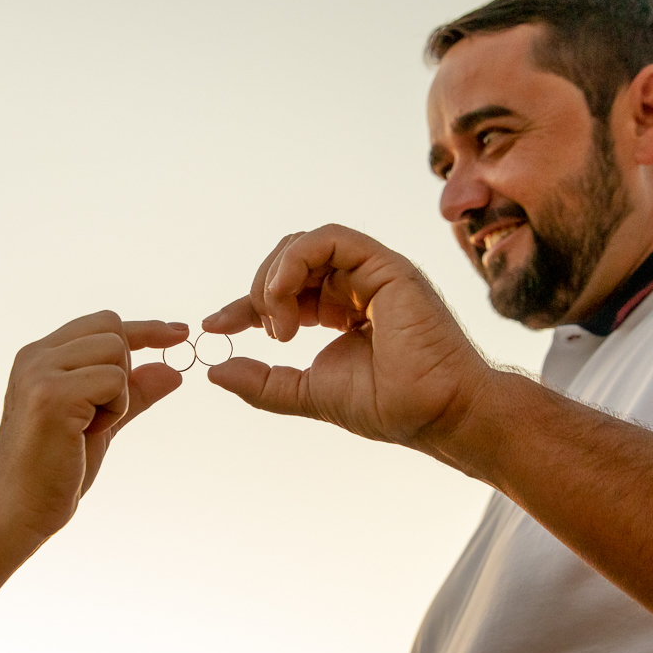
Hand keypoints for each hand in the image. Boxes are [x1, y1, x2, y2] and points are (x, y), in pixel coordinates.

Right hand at [0, 312, 188, 538]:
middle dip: (124, 367)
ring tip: (89, 425)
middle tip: (102, 411)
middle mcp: (36, 356)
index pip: (101, 323)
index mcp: (40, 357)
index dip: (145, 328)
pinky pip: (114, 380)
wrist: (17, 511)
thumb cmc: (55, 471)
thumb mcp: (102, 423)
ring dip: (118, 392)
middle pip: (112, 328)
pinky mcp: (52, 395)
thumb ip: (132, 394)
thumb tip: (173, 371)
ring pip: (116, 350)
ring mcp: (41, 372)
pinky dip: (114, 408)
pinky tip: (86, 432)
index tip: (180, 333)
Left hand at [202, 225, 491, 454]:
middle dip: (260, 291)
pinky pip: (329, 238)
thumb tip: (215, 371)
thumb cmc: (389, 406)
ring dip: (275, 279)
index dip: (244, 306)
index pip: (284, 291)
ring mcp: (372, 272)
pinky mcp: (385, 265)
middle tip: (265, 332)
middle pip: (288, 260)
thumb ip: (264, 382)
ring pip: (303, 244)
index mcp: (343, 309)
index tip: (215, 328)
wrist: (438, 414)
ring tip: (280, 325)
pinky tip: (284, 300)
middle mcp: (357, 285)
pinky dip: (295, 262)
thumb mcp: (308, 392)